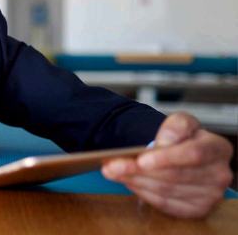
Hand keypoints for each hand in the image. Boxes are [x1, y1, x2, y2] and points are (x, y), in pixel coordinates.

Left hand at [102, 112, 233, 217]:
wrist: (182, 153)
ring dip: (136, 181)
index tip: (141, 158)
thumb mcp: (180, 122)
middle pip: (174, 175)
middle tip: (111, 165)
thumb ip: (175, 126)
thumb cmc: (182, 138)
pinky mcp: (197, 209)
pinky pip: (165, 204)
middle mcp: (219, 174)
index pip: (193, 154)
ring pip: (166, 190)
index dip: (166, 158)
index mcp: (218, 148)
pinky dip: (143, 193)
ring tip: (114, 171)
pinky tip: (129, 182)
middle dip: (139, 170)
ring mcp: (210, 195)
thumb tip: (164, 141)